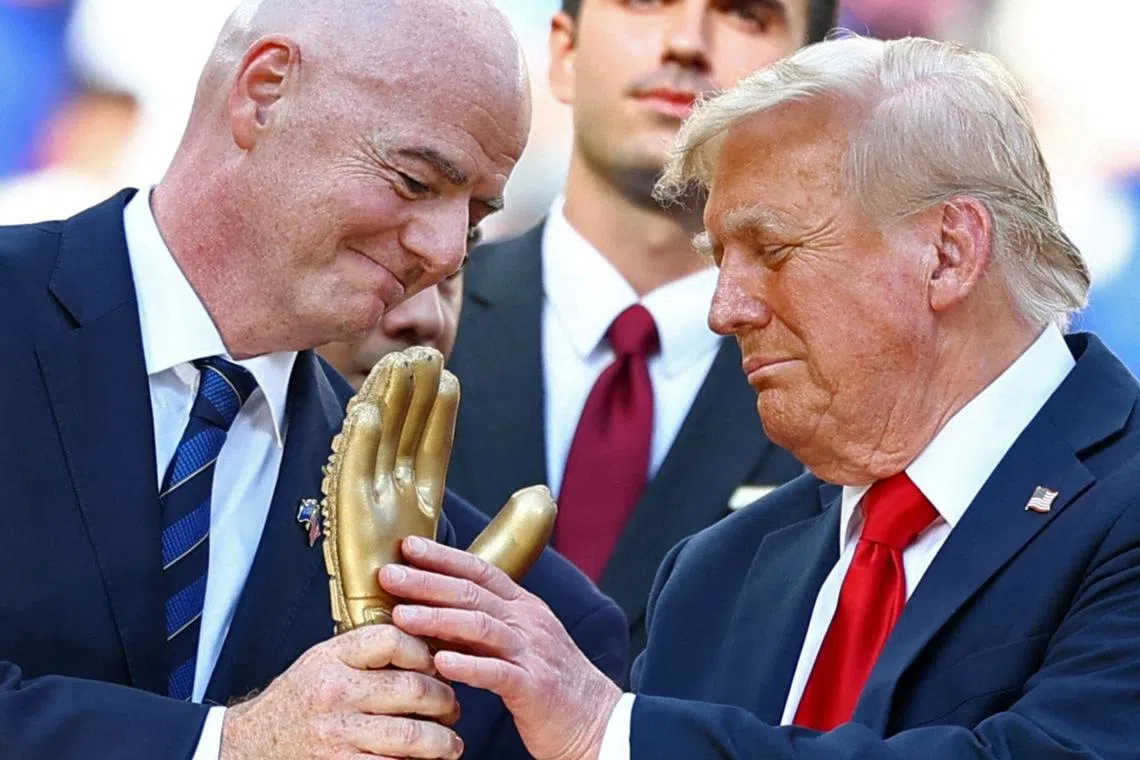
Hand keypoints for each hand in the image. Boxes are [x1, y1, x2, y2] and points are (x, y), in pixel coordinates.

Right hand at [219, 624, 463, 758]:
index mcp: (330, 659)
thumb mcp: (319, 663)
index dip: (425, 651)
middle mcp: (335, 694)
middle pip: (414, 689)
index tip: (437, 664)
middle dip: (445, 701)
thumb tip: (423, 651)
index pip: (393, 640)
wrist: (245, 748)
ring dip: (442, 742)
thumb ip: (362, 654)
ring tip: (450, 744)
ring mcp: (337, 735)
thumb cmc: (292, 705)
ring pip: (412, 736)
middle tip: (452, 708)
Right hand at [321, 346, 557, 632]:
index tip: (446, 373)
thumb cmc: (433, 618)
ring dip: (382, 405)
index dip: (437, 412)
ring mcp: (365, 513)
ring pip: (374, 445)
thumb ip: (515, 534)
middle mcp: (389, 502)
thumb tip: (545, 496)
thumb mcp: (484, 568)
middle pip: (399, 435)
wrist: (400, 661)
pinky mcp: (346, 530)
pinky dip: (356, 445)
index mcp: (417, 506)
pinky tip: (368, 410)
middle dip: (408, 395)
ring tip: (395, 365)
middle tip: (418, 352)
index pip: (430, 447)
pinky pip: (348, 480)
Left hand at [382, 537, 622, 759]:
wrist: (596, 721)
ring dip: (437, 619)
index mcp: (523, 607)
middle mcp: (528, 621)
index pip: (480, 570)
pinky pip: (497, 673)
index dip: (443, 556)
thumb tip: (434, 611)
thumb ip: (482, 626)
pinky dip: (467, 666)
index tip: (408, 545)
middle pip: (472, 592)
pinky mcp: (534, 687)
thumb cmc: (550, 683)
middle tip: (389, 574)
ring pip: (480, 626)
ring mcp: (532, 652)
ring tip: (401, 616)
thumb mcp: (518, 643)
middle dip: (427, 580)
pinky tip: (439, 663)